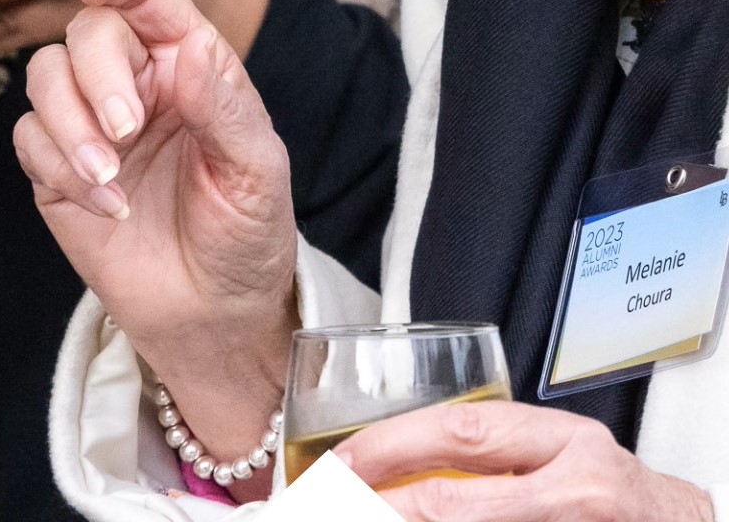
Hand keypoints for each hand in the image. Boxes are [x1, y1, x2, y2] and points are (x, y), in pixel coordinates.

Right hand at [14, 0, 297, 458]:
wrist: (216, 312)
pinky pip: (29, 138)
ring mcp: (92, 121)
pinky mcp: (57, 168)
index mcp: (190, 60)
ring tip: (110, 176)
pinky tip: (108, 206)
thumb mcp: (256, 168)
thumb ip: (222, 106)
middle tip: (125, 130)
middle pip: (89, 30)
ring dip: (70, 123)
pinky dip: (59, 167)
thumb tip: (190, 47)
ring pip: (46, 75)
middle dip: (98, 75)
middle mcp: (138, 78)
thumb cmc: (247, 229)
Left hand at [335, 399, 714, 520]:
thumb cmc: (617, 502)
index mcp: (561, 442)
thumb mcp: (562, 458)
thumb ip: (497, 457)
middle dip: (380, 505)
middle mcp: (570, 488)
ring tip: (356, 521)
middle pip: (453, 499)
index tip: (337, 462)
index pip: (460, 432)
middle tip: (328, 504)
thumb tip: (401, 467)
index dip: (391, 445)